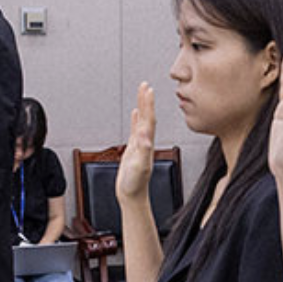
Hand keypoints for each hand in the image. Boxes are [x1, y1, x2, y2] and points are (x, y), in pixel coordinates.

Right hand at [116, 82, 155, 203]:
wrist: (133, 196)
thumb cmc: (135, 185)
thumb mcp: (139, 167)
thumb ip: (142, 151)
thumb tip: (145, 136)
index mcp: (147, 144)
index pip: (149, 120)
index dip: (148, 104)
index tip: (148, 90)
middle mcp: (146, 142)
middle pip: (147, 117)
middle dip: (146, 100)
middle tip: (145, 85)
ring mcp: (140, 145)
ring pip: (142, 121)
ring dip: (143, 107)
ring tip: (142, 93)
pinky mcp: (134, 150)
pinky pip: (135, 130)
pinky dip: (136, 120)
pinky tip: (135, 113)